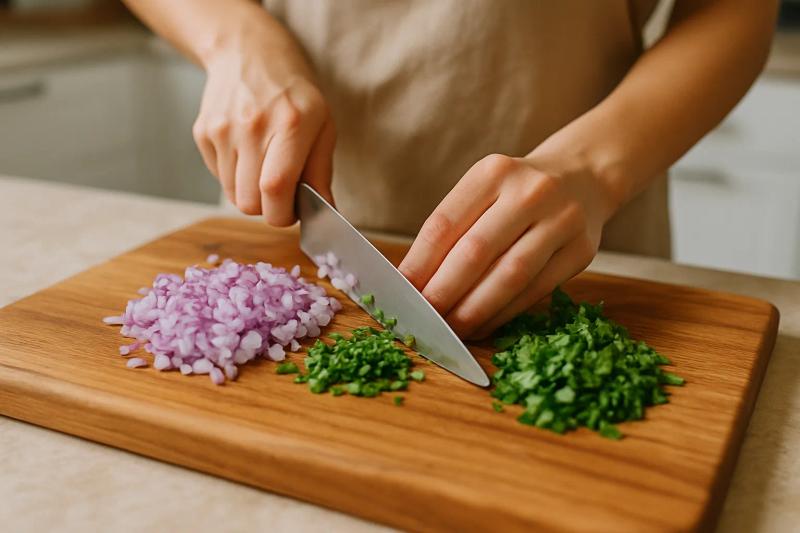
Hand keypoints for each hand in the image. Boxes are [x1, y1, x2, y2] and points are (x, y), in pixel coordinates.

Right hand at [192, 22, 334, 224]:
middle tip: (281, 193)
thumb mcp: (323, 125)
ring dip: (250, 193)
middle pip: (249, 202)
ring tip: (264, 167)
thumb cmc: (293, 93)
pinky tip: (246, 152)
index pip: (276, 188)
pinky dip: (234, 176)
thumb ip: (321, 172)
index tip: (291, 212)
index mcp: (290, 124)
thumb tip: (326, 212)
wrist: (248, 52)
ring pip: (232, 195)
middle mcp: (252, 125)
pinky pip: (219, 177)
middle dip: (267, 209)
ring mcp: (222, 128)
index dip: (283, 213)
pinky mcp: (202, 132)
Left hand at [399, 153, 614, 338]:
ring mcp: (561, 220)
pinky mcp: (582, 251)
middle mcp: (529, 191)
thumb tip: (414, 283)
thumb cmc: (516, 194)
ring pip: (509, 275)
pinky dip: (504, 313)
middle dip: (443, 292)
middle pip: (475, 251)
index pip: (444, 224)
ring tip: (451, 329)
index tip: (401, 293)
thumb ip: (453, 231)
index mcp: (492, 172)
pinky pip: (535, 290)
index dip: (419, 264)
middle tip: (423, 319)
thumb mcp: (484, 192)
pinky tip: (483, 325)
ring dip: (475, 309)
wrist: (583, 178)